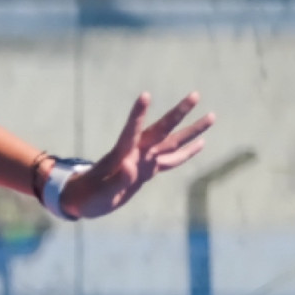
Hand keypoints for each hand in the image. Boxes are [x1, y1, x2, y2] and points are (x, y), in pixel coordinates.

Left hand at [59, 92, 214, 218]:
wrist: (82, 200)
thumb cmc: (88, 197)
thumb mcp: (101, 193)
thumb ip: (116, 180)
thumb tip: (130, 166)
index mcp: (121, 154)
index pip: (131, 131)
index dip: (137, 114)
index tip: (145, 95)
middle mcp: (136, 153)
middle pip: (161, 130)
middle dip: (178, 113)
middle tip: (196, 95)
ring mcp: (144, 160)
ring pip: (172, 142)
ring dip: (192, 130)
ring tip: (212, 116)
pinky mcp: (147, 170)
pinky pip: (171, 159)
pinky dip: (187, 153)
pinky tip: (201, 143)